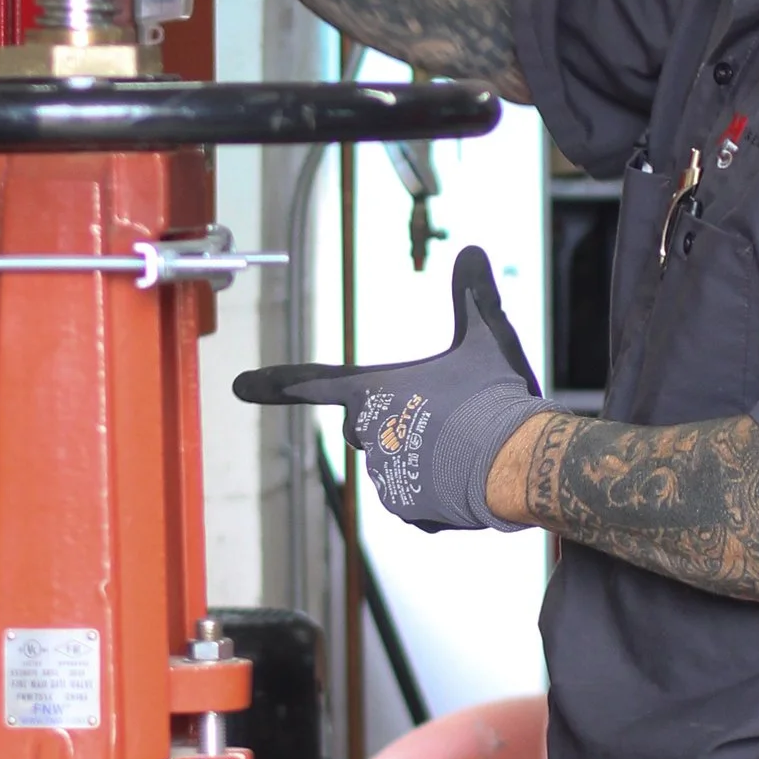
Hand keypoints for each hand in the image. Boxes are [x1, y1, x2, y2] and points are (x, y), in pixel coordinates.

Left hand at [235, 246, 542, 531]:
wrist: (520, 461)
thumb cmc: (496, 395)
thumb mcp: (486, 336)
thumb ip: (474, 294)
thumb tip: (472, 249)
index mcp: (372, 390)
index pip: (311, 382)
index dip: (274, 382)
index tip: (239, 384)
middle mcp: (367, 435)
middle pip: (367, 425)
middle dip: (399, 419)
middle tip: (447, 413)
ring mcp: (385, 477)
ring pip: (396, 462)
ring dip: (423, 455)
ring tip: (466, 446)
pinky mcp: (407, 509)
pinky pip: (415, 496)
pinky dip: (437, 488)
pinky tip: (466, 477)